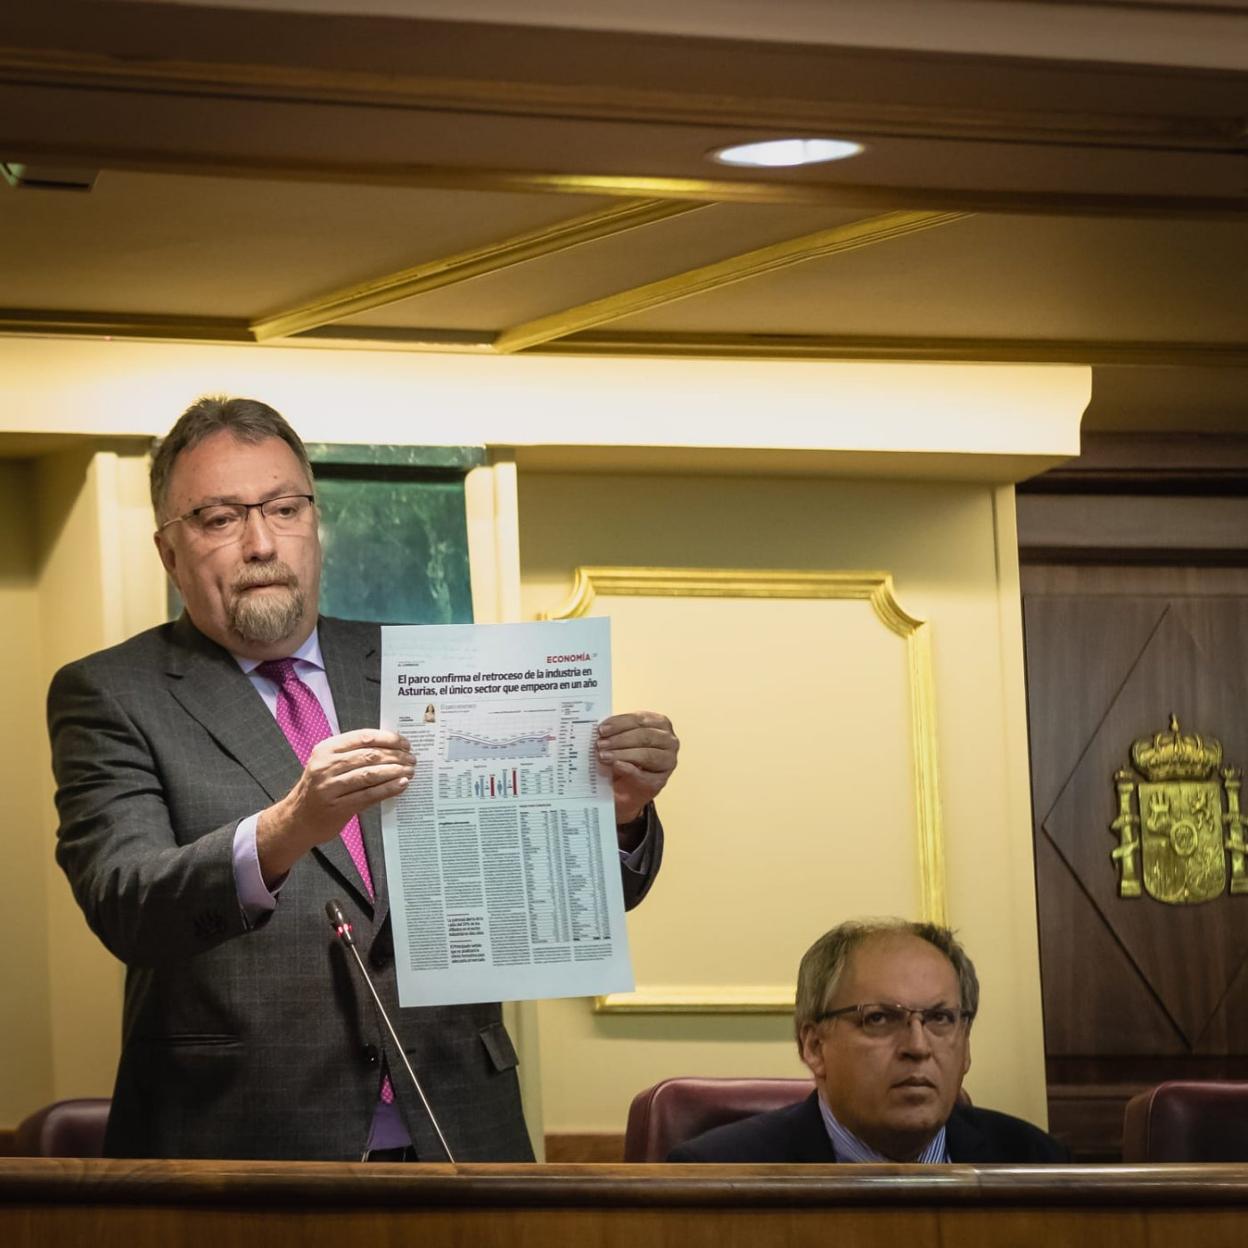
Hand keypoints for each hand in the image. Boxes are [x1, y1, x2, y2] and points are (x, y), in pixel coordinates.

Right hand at [257, 729, 412, 882]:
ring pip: (370, 774)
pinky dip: (388, 788)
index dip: (387, 738)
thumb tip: (391, 747)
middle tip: (412, 759)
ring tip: (410, 771)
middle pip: (369, 755)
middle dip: (395, 756)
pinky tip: (401, 785)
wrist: (298, 818)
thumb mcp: (329, 763)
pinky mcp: (337, 807)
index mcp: (326, 749)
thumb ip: (353, 753)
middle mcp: (325, 766)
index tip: (405, 743)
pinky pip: (369, 795)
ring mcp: (330, 787)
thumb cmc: (320, 787)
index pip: (362, 737)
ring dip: (395, 771)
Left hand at [597, 711, 678, 826]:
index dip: (619, 723)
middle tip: (600, 744)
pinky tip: (617, 766)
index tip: (602, 729)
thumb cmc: (627, 756)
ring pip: (647, 755)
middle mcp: (669, 741)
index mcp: (660, 723)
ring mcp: (667, 761)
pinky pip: (645, 775)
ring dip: (623, 754)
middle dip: (620, 740)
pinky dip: (629, 770)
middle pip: (645, 736)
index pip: (640, 719)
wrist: (629, 786)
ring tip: (604, 756)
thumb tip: (601, 730)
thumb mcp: (623, 739)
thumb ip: (616, 732)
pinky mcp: (660, 781)